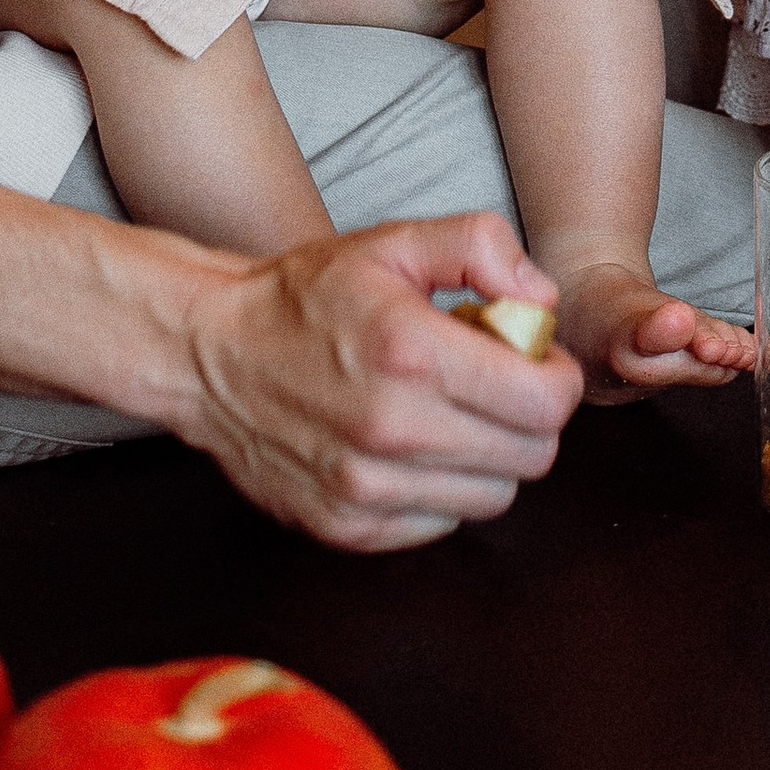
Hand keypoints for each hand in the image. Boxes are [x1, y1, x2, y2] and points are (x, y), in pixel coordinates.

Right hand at [179, 214, 583, 546]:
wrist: (210, 355)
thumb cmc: (308, 296)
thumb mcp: (394, 241)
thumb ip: (481, 246)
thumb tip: (542, 301)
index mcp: (411, 352)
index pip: (544, 402)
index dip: (559, 378)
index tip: (540, 358)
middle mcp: (391, 430)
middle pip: (531, 457)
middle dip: (533, 416)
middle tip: (501, 383)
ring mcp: (366, 489)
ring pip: (492, 498)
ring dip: (493, 456)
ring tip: (457, 412)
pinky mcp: (346, 527)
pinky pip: (440, 524)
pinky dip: (446, 489)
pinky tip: (419, 446)